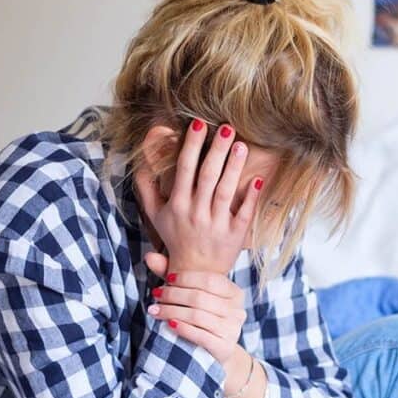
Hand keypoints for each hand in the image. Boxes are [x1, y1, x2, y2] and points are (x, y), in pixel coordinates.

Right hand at [133, 118, 262, 274]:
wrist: (194, 273)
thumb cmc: (175, 237)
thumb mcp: (155, 215)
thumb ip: (146, 188)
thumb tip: (139, 160)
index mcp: (177, 204)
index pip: (184, 169)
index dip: (191, 146)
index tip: (198, 124)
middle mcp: (196, 213)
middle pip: (207, 176)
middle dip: (216, 150)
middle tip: (227, 127)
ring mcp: (216, 224)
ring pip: (225, 191)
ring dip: (234, 167)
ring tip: (242, 145)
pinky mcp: (234, 235)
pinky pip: (244, 213)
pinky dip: (251, 197)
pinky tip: (258, 179)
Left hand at [144, 259, 246, 366]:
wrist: (216, 352)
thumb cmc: (203, 318)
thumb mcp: (193, 296)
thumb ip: (174, 277)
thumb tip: (149, 256)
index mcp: (234, 293)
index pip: (210, 279)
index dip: (186, 278)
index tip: (166, 279)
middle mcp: (238, 310)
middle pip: (200, 297)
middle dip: (173, 295)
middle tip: (156, 294)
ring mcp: (233, 329)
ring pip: (197, 315)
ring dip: (171, 311)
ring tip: (154, 310)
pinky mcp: (225, 347)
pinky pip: (200, 335)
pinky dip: (182, 328)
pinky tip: (168, 324)